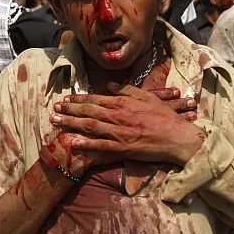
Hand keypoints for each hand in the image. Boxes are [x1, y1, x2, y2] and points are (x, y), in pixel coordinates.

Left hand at [50, 82, 204, 166]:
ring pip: (90, 126)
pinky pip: (100, 146)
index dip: (80, 98)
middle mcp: (119, 116)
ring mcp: (120, 132)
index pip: (97, 99)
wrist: (179, 138)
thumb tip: (109, 84)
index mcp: (124, 102)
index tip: (66, 97)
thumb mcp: (147, 97)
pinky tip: (72, 142)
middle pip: (89, 111)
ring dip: (71, 123)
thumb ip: (127, 90)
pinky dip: (85, 144)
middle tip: (54, 108)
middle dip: (69, 109)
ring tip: (55, 121)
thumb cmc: (165, 117)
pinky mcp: (123, 148)